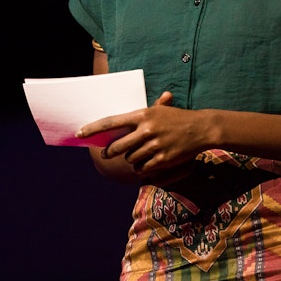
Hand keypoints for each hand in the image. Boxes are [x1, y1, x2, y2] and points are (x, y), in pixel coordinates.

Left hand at [76, 91, 210, 180]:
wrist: (201, 128)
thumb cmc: (178, 118)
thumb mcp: (159, 111)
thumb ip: (140, 117)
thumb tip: (119, 123)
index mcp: (143, 115)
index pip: (111, 122)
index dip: (93, 128)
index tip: (79, 133)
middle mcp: (146, 130)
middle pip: (117, 147)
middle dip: (110, 152)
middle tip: (108, 153)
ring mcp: (154, 146)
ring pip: (130, 159)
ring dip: (131, 160)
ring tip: (141, 154)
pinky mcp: (162, 160)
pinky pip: (142, 168)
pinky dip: (142, 168)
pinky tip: (149, 162)